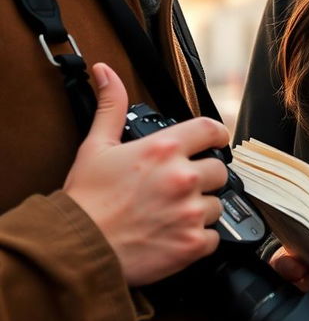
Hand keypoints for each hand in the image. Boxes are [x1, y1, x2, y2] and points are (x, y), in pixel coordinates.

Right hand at [64, 63, 229, 285]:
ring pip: (216, 205)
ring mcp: (190, 211)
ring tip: (172, 214)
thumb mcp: (97, 145)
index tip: (213, 142)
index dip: (216, 135)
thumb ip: (111, 105)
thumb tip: (105, 72)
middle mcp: (183, 177)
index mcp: (165, 149)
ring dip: (200, 209)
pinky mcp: (191, 243)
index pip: (212, 129)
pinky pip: (213, 238)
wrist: (77, 248)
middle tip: (181, 187)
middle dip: (204, 177)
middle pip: (219, 170)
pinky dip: (199, 239)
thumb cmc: (86, 199)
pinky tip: (175, 236)